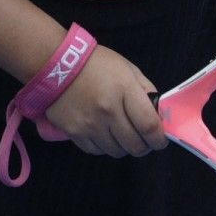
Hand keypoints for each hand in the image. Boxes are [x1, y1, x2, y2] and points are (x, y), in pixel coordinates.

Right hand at [41, 45, 166, 156]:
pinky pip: (97, 150)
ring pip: (117, 151)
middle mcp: (108, 111)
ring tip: (122, 135)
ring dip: (124, 147)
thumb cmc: (95, 64)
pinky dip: (104, 146)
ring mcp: (90, 124)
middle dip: (144, 147)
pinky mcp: (74, 132)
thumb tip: (158, 113)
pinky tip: (104, 134)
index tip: (160, 141)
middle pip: (135, 145)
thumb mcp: (127, 68)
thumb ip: (145, 90)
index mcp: (125, 90)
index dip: (159, 139)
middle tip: (143, 140)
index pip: (149, 126)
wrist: (55, 64)